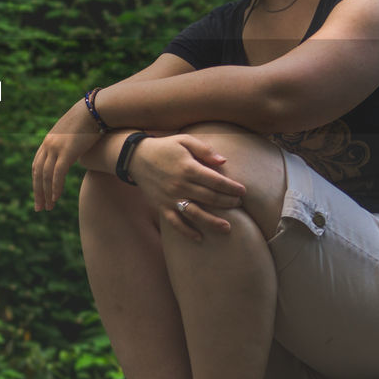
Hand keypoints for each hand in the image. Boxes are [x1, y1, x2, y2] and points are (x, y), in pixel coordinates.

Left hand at [31, 99, 101, 210]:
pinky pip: (57, 174)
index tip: (39, 194)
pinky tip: (55, 198)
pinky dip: (55, 187)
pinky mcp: (66, 152)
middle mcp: (48, 145)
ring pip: (45, 176)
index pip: (37, 165)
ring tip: (48, 207)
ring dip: (46, 194)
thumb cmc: (89, 121)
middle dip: (38, 192)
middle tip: (39, 208)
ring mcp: (56, 148)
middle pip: (37, 173)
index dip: (36, 181)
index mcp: (48, 141)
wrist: (95, 110)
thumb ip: (70, 144)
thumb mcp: (75, 134)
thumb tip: (76, 153)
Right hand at [129, 134, 246, 241]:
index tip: (243, 191)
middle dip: (228, 203)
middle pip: (210, 198)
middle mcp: (181, 185)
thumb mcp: (184, 140)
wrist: (136, 157)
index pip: (216, 181)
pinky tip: (200, 238)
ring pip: (196, 214)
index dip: (231, 187)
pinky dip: (187, 232)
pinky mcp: (162, 207)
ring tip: (227, 228)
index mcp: (188, 168)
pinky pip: (176, 223)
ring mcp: (171, 198)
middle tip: (238, 204)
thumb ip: (204, 150)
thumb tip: (223, 161)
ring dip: (213, 222)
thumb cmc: (164, 147)